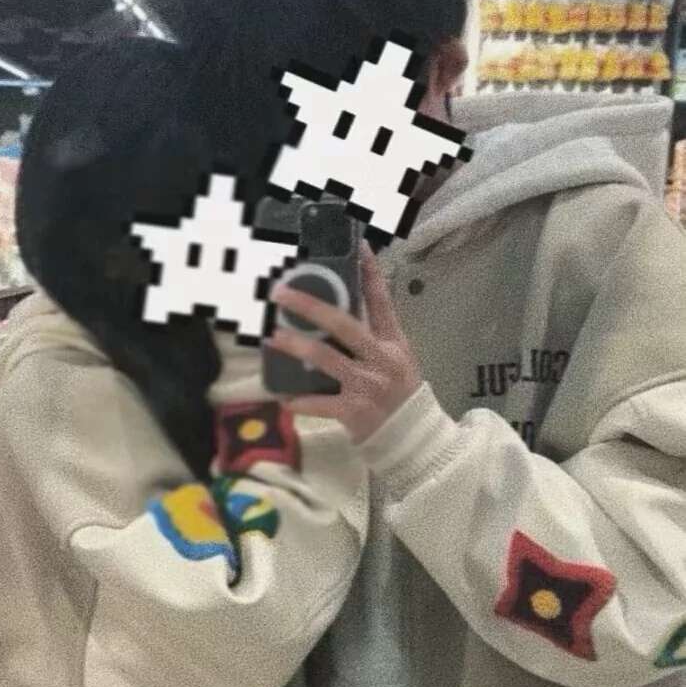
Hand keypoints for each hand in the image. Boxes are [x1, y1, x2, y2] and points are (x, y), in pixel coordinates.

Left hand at [266, 245, 423, 444]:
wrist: (414, 440)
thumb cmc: (400, 398)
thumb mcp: (397, 362)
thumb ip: (373, 340)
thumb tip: (338, 315)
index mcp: (394, 343)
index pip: (382, 300)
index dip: (370, 272)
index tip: (358, 246)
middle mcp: (381, 359)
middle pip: (343, 324)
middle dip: (310, 306)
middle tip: (282, 293)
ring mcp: (367, 384)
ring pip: (325, 358)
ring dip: (295, 346)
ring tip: (273, 337)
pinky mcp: (354, 411)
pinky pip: (319, 403)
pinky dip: (300, 401)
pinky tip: (283, 398)